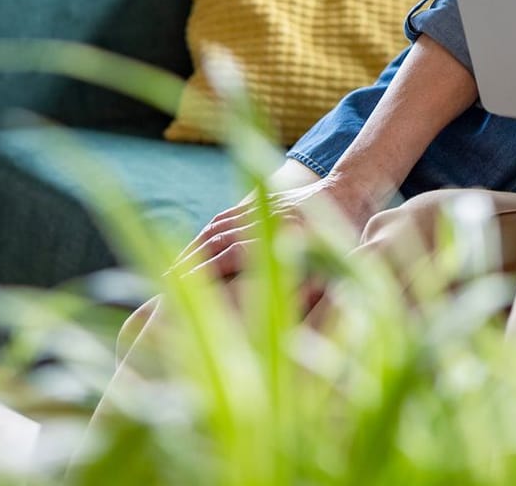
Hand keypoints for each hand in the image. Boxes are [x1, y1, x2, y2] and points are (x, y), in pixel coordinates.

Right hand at [169, 173, 380, 279]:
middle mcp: (271, 217)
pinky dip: (205, 234)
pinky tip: (192, 250)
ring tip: (170, 273)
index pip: (237, 252)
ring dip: (193, 248)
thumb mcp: (337, 266)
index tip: (186, 292)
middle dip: (190, 263)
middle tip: (163, 288)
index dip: (209, 271)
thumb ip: (311, 289)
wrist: (352, 189)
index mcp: (290, 234)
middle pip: (220, 239)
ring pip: (217, 227)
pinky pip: (224, 217)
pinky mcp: (258, 200)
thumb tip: (289, 326)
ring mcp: (263, 206)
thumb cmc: (349, 239)